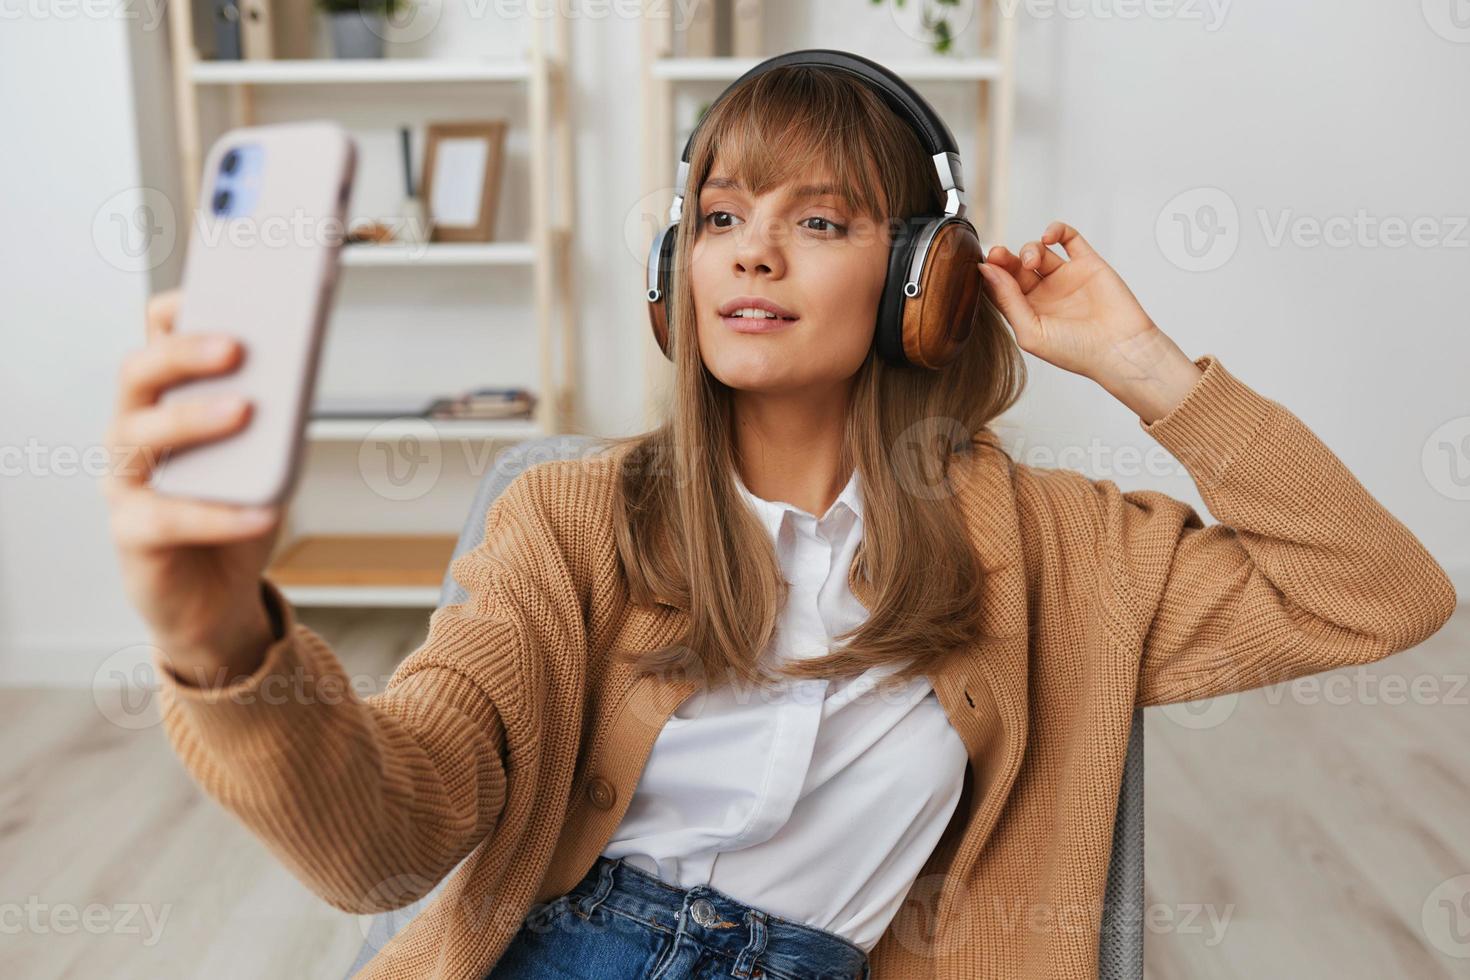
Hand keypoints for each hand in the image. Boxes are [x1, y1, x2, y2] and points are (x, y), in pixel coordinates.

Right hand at [101, 289, 283, 685]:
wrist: (216, 597)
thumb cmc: (237, 509)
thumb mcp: (269, 454)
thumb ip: (277, 414)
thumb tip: (303, 367)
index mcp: (164, 401)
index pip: (154, 339)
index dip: (174, 310)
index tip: (208, 286)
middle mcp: (133, 432)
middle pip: (138, 375)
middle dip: (184, 353)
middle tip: (236, 346)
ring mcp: (126, 482)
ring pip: (139, 436)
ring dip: (193, 419)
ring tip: (245, 411)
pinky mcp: (133, 535)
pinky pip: (168, 518)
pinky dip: (219, 514)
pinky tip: (260, 511)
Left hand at [978, 222, 1166, 382]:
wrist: (1120, 350)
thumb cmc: (1076, 351)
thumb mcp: (1031, 332)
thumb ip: (1008, 300)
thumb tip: (987, 270)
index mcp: (1028, 312)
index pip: (1002, 287)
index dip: (992, 274)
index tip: (986, 265)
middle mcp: (1045, 294)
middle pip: (1016, 267)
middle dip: (1006, 258)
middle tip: (999, 254)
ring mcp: (1066, 277)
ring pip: (1038, 251)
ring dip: (1029, 249)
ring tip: (1032, 262)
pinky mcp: (1088, 263)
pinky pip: (1069, 238)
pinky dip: (1056, 230)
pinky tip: (1048, 237)